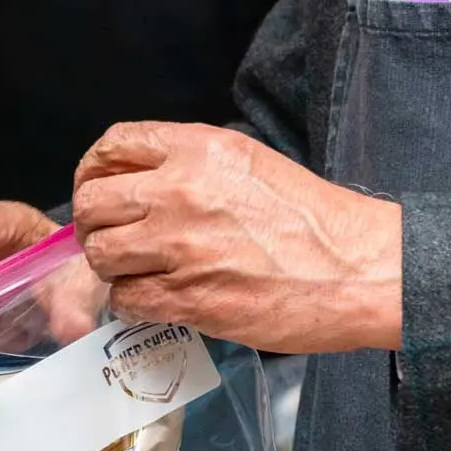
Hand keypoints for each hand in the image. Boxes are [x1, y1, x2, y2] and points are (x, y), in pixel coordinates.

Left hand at [71, 123, 400, 354]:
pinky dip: (134, 303)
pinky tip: (160, 299)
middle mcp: (181, 190)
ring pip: (101, 254)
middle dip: (95, 225)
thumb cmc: (312, 218)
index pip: (113, 146)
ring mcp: (180, 246)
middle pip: (92, 203)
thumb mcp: (250, 163)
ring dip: (112, 267)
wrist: (357, 268)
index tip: (100, 189)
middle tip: (115, 239)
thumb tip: (140, 186)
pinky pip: (126, 300)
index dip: (94, 171)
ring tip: (139, 272)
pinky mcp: (188, 297)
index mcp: (199, 149)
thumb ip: (191, 166)